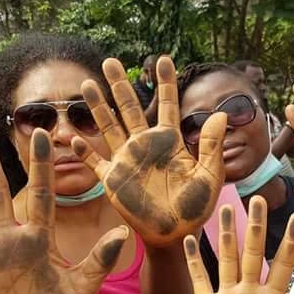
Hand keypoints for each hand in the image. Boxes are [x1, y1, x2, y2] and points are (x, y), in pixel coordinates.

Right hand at [72, 57, 226, 246]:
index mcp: (170, 141)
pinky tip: (73, 137)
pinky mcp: (113, 180)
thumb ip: (211, 146)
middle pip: (129, 108)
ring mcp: (127, 160)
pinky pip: (95, 161)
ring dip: (98, 107)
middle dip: (120, 84)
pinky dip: (84, 151)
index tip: (163, 58)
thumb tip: (220, 114)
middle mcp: (145, 145)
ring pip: (109, 126)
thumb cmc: (196, 207)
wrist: (175, 235)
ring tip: (88, 84)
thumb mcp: (209, 176)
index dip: (165, 82)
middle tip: (110, 61)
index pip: (168, 104)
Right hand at [183, 196, 293, 293]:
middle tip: (258, 199)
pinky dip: (193, 262)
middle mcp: (249, 293)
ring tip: (226, 208)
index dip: (291, 241)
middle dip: (256, 226)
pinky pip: (200, 281)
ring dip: (226, 234)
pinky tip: (189, 240)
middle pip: (253, 252)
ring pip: (226, 259)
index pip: (283, 263)